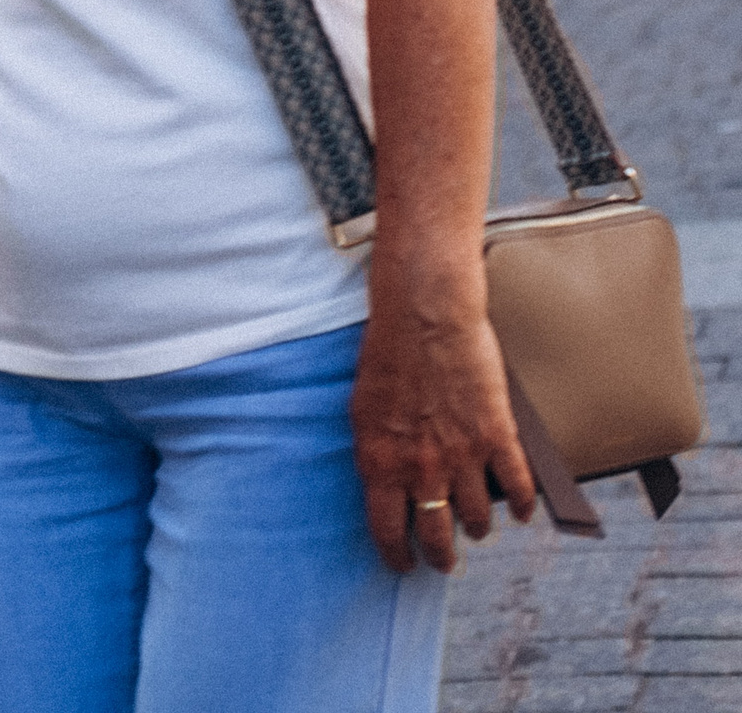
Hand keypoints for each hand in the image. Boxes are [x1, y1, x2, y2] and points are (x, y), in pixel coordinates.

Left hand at [351, 275, 536, 571]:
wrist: (423, 318)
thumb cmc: (386, 357)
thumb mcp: (362, 411)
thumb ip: (377, 453)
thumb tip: (385, 486)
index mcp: (381, 462)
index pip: (387, 529)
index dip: (397, 555)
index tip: (404, 567)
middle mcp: (422, 468)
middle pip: (436, 534)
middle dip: (441, 557)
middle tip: (445, 564)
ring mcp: (463, 456)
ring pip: (478, 517)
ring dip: (479, 526)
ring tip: (478, 528)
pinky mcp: (498, 437)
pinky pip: (518, 489)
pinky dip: (523, 505)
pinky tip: (521, 512)